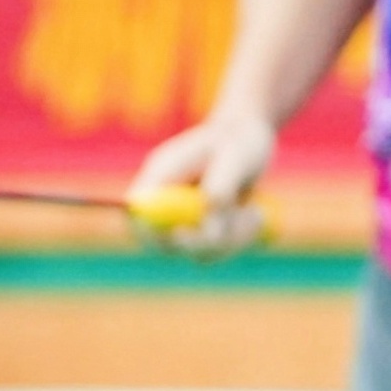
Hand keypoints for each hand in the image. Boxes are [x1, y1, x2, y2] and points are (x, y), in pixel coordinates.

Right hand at [132, 110, 278, 258]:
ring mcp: (180, 219)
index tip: (184, 234)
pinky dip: (239, 240)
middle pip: (163, 244)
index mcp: (160, 175)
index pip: (137, 215)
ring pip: (197, 253)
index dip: (152, 234)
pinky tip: (253, 215)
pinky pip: (215, 253)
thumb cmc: (239, 140)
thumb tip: (209, 230)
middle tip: (241, 220)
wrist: (250, 137)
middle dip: (205, 242)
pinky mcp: (199, 232)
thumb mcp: (236, 157)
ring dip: (232, 240)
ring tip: (253, 212)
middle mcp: (164, 201)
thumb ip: (220, 189)